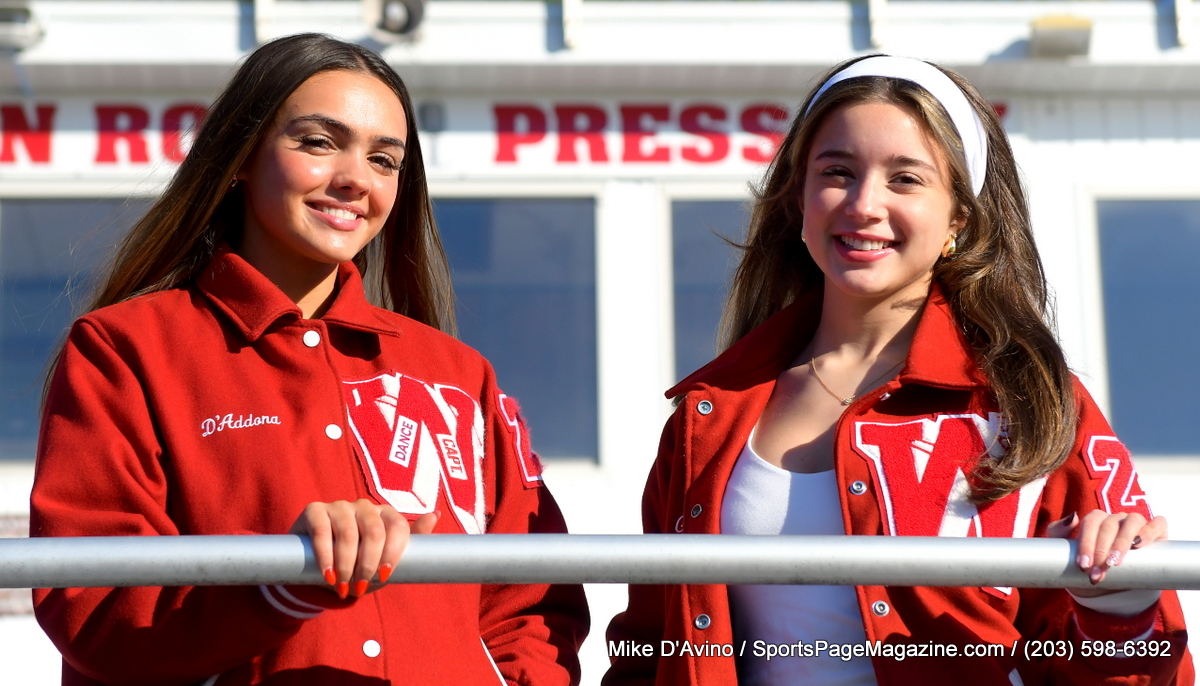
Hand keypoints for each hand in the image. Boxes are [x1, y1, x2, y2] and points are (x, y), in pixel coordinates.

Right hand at [289, 499, 437, 598]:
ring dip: (347, 565)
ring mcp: (339, 506)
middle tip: (361, 587)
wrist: (319, 570)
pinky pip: (322, 531)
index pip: (398, 527)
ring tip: (343, 586)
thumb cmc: (358, 564)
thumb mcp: (385, 560)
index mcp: (386, 515)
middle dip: (368, 564)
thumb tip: (436, 514)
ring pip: (349, 534)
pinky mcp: (315, 511)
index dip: (393, 553)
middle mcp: (364, 506)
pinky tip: (328, 574)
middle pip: (374, 531)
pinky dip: (326, 557)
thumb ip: (412, 539)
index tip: (384, 576)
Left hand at [1047, 509, 1167, 594]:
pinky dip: (1149, 531)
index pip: (1091, 522)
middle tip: (1095, 574)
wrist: (1112, 589)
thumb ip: (1058, 531)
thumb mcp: (1067, 551)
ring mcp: (1137, 523)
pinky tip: (1140, 544)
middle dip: (1100, 551)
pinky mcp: (1157, 532)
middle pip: (1109, 526)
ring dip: (1121, 542)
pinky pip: (1157, 524)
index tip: (1083, 565)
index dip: (1086, 542)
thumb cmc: (1089, 566)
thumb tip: (1072, 516)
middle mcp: (1117, 518)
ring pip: (1132, 522)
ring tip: (1113, 563)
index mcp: (1096, 519)